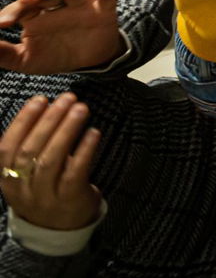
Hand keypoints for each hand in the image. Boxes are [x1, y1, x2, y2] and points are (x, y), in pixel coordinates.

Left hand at [0, 0, 122, 74]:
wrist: (88, 64)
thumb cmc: (54, 56)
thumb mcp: (25, 60)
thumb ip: (3, 54)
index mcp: (37, 15)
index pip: (22, 6)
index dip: (11, 11)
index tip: (2, 24)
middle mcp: (58, 6)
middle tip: (27, 2)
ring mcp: (81, 6)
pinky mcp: (103, 10)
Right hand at [0, 94, 101, 230]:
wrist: (58, 230)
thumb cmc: (44, 190)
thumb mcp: (25, 174)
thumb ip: (29, 146)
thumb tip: (45, 105)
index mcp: (7, 178)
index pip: (7, 147)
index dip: (22, 122)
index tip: (40, 99)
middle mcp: (22, 188)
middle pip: (30, 151)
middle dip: (49, 120)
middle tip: (67, 98)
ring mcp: (45, 196)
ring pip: (51, 161)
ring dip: (66, 130)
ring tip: (81, 109)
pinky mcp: (69, 200)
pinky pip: (75, 173)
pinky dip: (84, 150)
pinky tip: (93, 132)